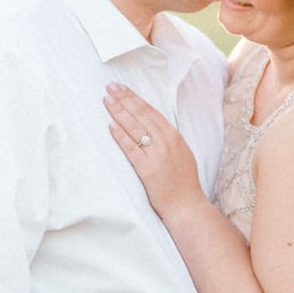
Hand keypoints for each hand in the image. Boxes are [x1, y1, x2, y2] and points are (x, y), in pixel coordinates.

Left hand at [104, 83, 205, 218]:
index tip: (123, 89)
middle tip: (111, 87)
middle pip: (141, 115)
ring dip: (119, 112)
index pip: (151, 112)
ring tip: (107, 100)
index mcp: (174, 136)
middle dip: (124, 99)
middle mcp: (166, 141)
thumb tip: (152, 127)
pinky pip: (131, 149)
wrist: (187, 205)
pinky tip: (111, 126)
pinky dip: (121, 136)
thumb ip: (168, 139)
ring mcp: (157, 154)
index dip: (135, 98)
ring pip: (135, 128)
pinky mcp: (148, 168)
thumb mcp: (181, 153)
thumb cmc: (183, 182)